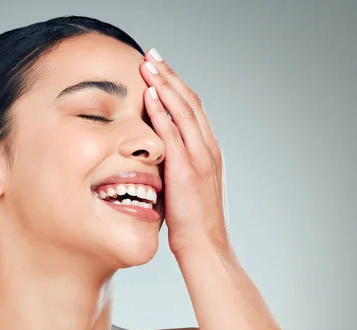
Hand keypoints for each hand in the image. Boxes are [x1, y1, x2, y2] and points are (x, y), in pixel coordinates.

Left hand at [140, 48, 230, 257]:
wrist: (205, 247)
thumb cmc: (191, 222)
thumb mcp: (184, 188)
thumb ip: (174, 167)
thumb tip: (155, 157)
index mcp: (208, 151)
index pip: (192, 110)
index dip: (176, 87)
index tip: (160, 70)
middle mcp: (208, 148)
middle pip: (189, 101)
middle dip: (170, 76)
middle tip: (152, 55)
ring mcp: (201, 157)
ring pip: (184, 110)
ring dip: (165, 84)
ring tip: (148, 64)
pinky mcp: (188, 169)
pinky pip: (174, 132)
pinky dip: (162, 110)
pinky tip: (149, 94)